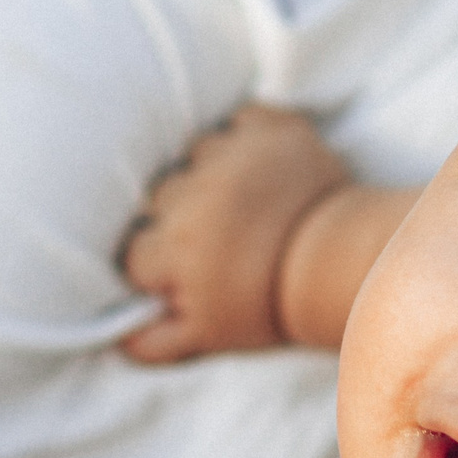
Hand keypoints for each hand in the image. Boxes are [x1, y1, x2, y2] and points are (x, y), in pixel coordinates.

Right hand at [122, 105, 349, 362]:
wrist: (345, 265)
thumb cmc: (271, 304)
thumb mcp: (208, 334)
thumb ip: (152, 339)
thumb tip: (112, 336)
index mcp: (174, 248)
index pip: (134, 248)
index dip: (154, 262)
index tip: (180, 270)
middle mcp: (195, 196)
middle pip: (158, 197)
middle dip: (179, 217)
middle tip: (213, 237)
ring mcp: (234, 157)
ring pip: (193, 153)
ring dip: (207, 173)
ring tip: (235, 200)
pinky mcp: (271, 129)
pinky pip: (238, 119)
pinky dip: (242, 138)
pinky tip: (256, 166)